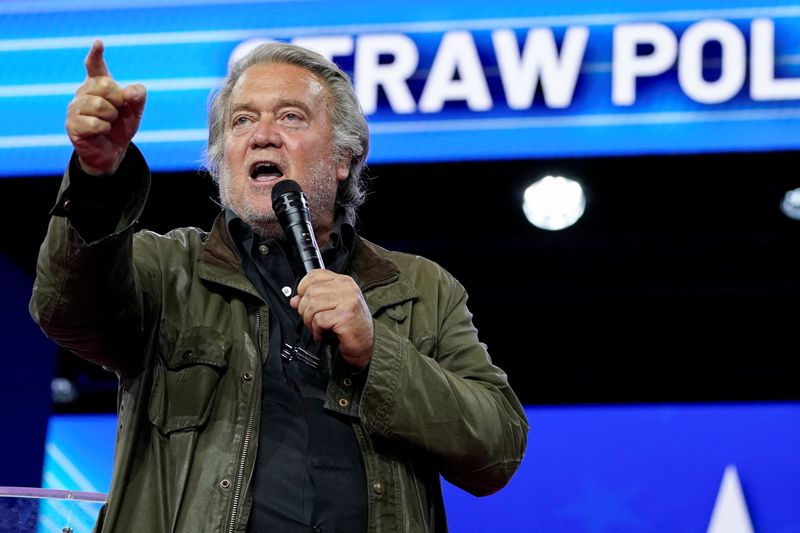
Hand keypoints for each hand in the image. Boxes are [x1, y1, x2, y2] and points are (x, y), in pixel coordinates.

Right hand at [66, 39, 145, 175]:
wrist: (112, 151)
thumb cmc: (121, 126)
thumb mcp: (135, 111)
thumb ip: (138, 97)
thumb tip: (130, 92)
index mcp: (99, 84)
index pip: (95, 66)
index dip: (96, 55)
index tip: (99, 43)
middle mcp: (84, 91)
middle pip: (104, 85)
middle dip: (117, 100)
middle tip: (117, 111)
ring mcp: (75, 107)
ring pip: (98, 105)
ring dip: (110, 117)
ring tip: (108, 122)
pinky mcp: (72, 124)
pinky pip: (94, 123)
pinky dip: (103, 129)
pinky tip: (100, 131)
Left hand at [290, 270, 373, 367]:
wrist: (368, 345)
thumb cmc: (351, 327)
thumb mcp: (332, 308)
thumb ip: (314, 300)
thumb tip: (294, 300)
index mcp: (344, 281)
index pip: (314, 275)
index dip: (303, 290)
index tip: (306, 303)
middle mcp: (347, 288)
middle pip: (310, 292)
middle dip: (305, 310)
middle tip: (312, 321)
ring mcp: (347, 300)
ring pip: (312, 305)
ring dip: (310, 321)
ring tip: (318, 328)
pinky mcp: (345, 316)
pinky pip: (318, 319)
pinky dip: (317, 330)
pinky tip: (323, 334)